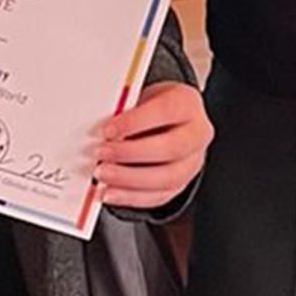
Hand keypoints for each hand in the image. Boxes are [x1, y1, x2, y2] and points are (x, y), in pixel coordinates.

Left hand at [95, 80, 212, 207]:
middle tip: (102, 154)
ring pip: (168, 178)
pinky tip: (111, 193)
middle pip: (171, 148)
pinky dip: (131, 197)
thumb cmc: (154, 108)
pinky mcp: (181, 184)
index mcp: (187, 104)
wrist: (171, 121)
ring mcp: (192, 162)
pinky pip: (159, 196)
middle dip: (131, 153)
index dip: (135, 122)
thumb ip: (125, 112)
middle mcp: (196, 134)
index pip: (166, 111)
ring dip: (130, 179)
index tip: (108, 130)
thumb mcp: (141, 98)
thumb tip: (98, 130)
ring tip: (103, 175)